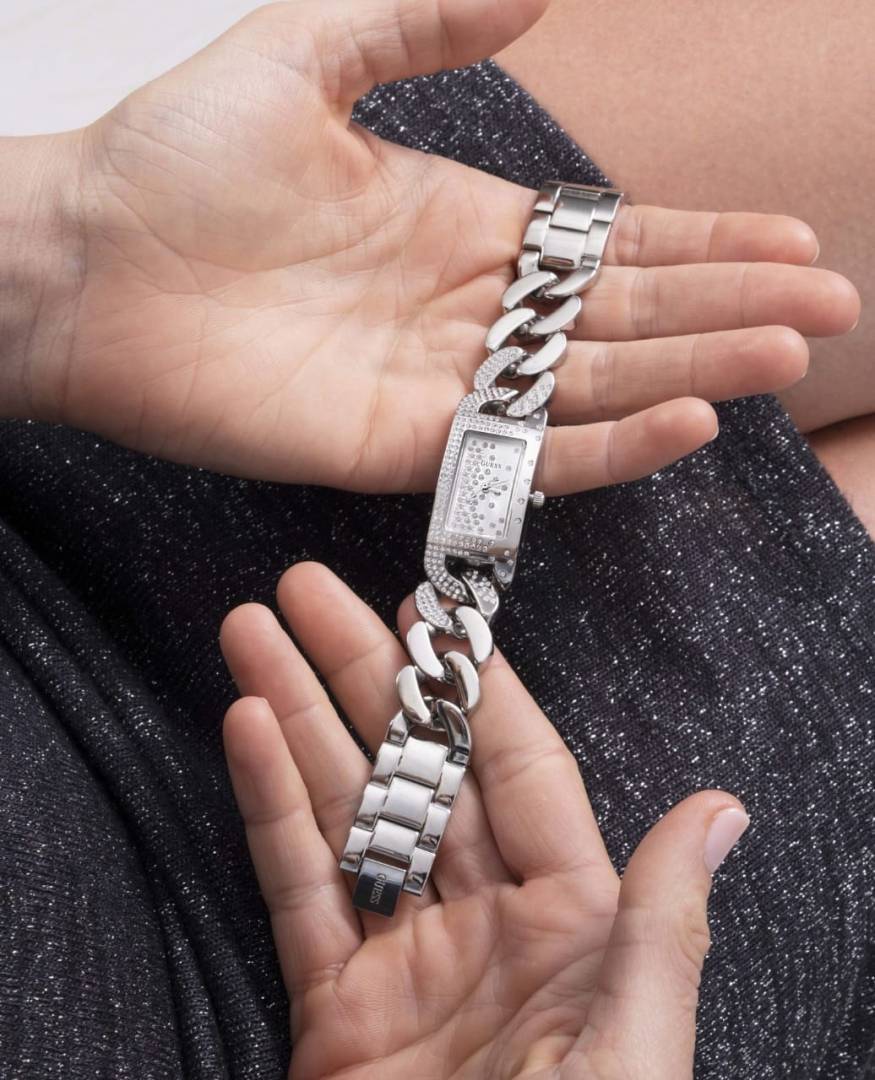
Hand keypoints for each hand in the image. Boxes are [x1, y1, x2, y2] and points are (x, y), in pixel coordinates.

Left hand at [2, 0, 858, 492]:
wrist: (84, 258)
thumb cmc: (178, 159)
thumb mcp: (311, 55)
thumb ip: (421, 18)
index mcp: (461, 225)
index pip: (608, 242)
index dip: (703, 242)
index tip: (792, 241)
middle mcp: (465, 311)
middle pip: (620, 317)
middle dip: (727, 310)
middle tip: (826, 310)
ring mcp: (436, 384)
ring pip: (587, 387)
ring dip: (690, 372)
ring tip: (783, 359)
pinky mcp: (395, 446)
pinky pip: (515, 452)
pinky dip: (601, 444)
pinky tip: (680, 421)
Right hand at [220, 562, 749, 1077]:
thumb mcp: (631, 1051)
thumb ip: (661, 925)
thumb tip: (717, 809)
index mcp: (574, 922)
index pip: (517, 767)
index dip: (474, 684)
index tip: (433, 610)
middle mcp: (488, 925)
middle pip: (418, 769)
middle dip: (362, 675)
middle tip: (307, 594)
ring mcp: (405, 962)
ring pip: (346, 811)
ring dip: (298, 718)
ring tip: (252, 634)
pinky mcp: (334, 1013)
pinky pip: (298, 890)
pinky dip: (269, 807)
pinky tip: (247, 728)